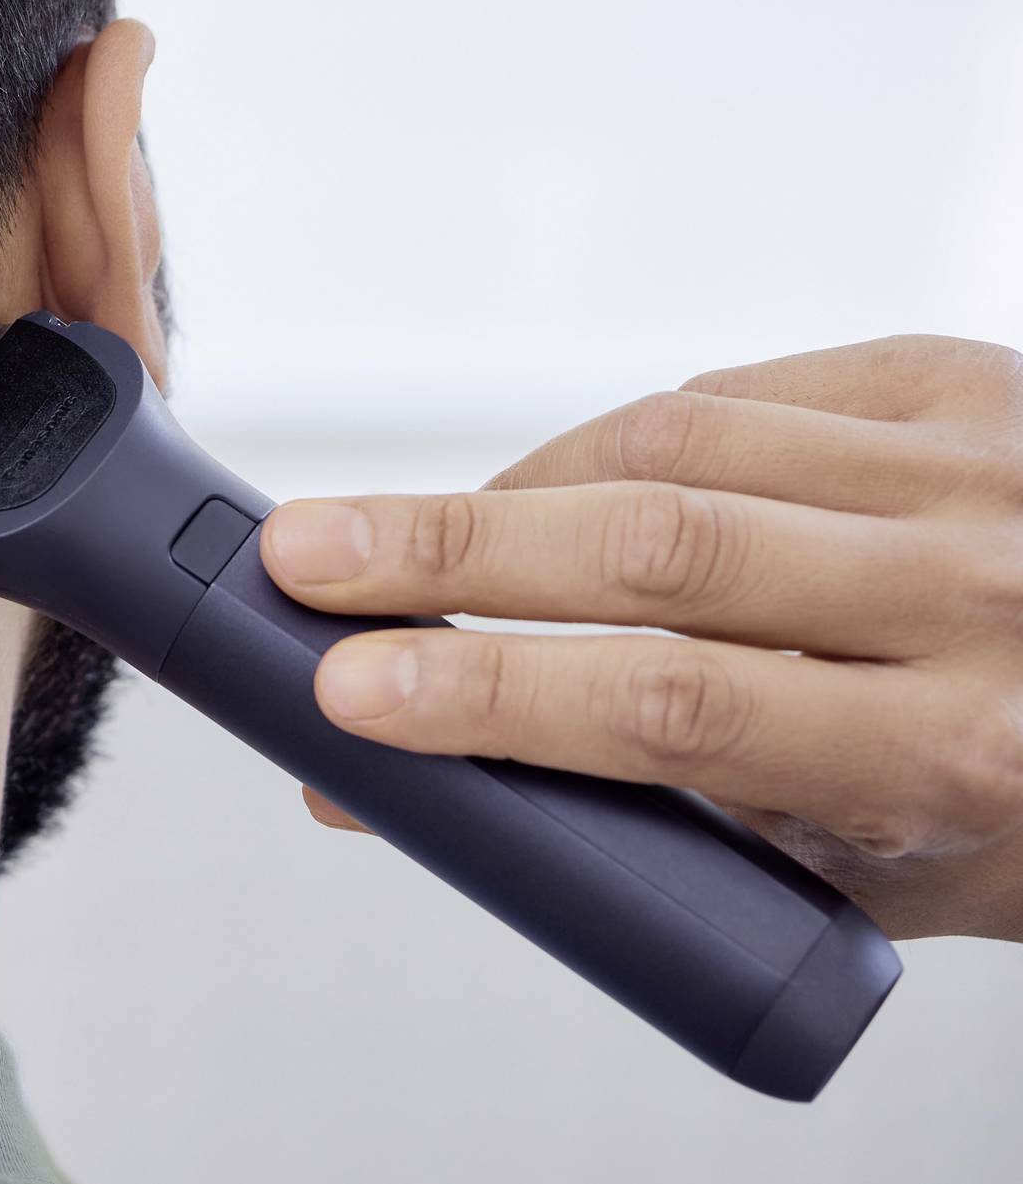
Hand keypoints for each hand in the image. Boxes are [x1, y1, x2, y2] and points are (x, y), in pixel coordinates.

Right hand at [259, 336, 1022, 940]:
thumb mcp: (853, 877)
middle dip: (448, 551)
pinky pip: (735, 392)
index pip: (683, 708)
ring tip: (403, 539)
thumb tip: (365, 790)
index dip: (495, 694)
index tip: (350, 696)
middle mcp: (977, 594)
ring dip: (516, 491)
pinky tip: (564, 487)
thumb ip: (635, 831)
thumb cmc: (1005, 813)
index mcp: (961, 754)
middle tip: (300, 559)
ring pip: (678, 443)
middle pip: (660, 546)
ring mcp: (972, 466)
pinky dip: (621, 439)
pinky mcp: (955, 375)